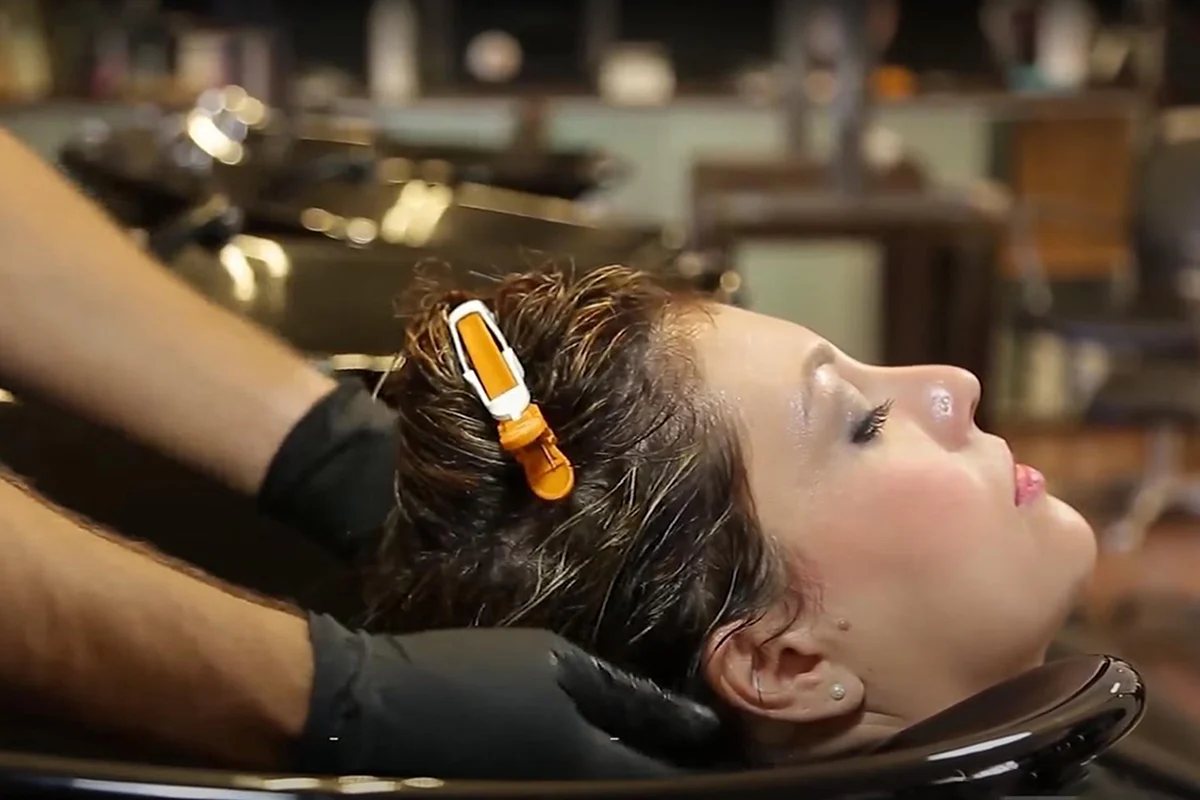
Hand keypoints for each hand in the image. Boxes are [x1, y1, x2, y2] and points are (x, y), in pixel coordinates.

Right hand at [299, 615, 725, 779]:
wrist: (372, 710)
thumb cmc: (469, 676)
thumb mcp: (557, 667)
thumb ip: (633, 699)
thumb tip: (704, 724)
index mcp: (592, 770)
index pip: (675, 781)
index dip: (714, 768)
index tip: (744, 756)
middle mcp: (570, 797)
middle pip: (647, 790)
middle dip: (676, 772)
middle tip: (703, 750)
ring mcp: (537, 798)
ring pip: (613, 789)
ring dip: (640, 772)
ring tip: (664, 749)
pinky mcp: (516, 795)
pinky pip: (576, 788)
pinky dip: (601, 774)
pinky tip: (611, 755)